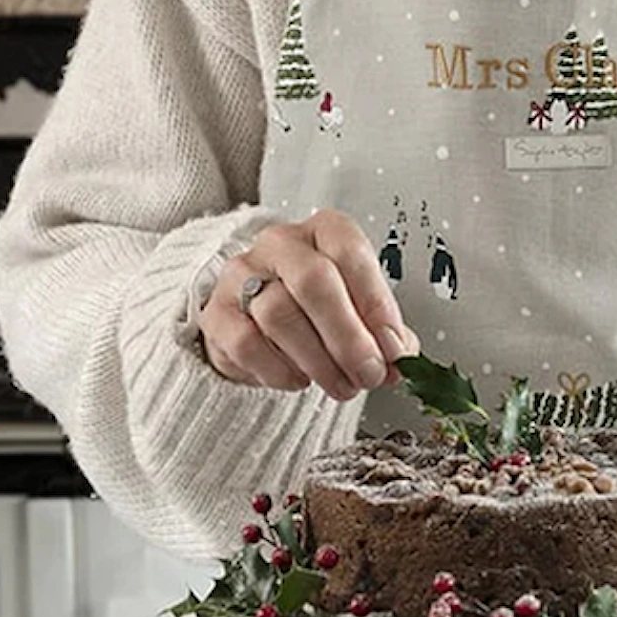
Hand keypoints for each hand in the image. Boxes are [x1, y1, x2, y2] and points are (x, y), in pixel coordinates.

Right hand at [198, 209, 418, 398]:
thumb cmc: (318, 312)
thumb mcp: (358, 311)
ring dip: (318, 360)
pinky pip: (247, 343)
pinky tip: (299, 379)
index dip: (376, 304)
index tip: (393, 348)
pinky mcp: (216, 313)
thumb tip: (399, 357)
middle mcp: (280, 244)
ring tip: (341, 384)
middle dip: (347, 337)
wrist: (258, 323)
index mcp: (323, 232)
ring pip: (279, 314)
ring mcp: (241, 275)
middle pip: (313, 281)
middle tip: (368, 374)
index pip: (350, 253)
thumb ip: (383, 332)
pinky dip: (280, 370)